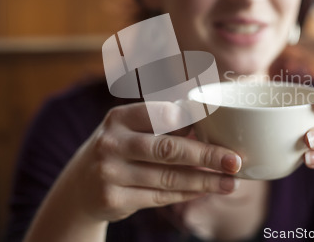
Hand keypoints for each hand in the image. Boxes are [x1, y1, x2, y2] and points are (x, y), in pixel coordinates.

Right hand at [47, 102, 241, 222]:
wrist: (79, 187)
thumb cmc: (119, 149)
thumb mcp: (130, 129)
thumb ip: (163, 123)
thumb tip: (211, 121)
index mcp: (120, 117)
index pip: (162, 114)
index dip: (194, 117)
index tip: (223, 121)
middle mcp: (112, 142)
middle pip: (168, 149)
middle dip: (207, 155)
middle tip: (235, 161)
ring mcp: (110, 172)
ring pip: (168, 178)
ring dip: (204, 181)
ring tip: (230, 182)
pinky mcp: (113, 199)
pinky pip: (159, 197)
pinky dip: (186, 193)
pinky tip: (206, 190)